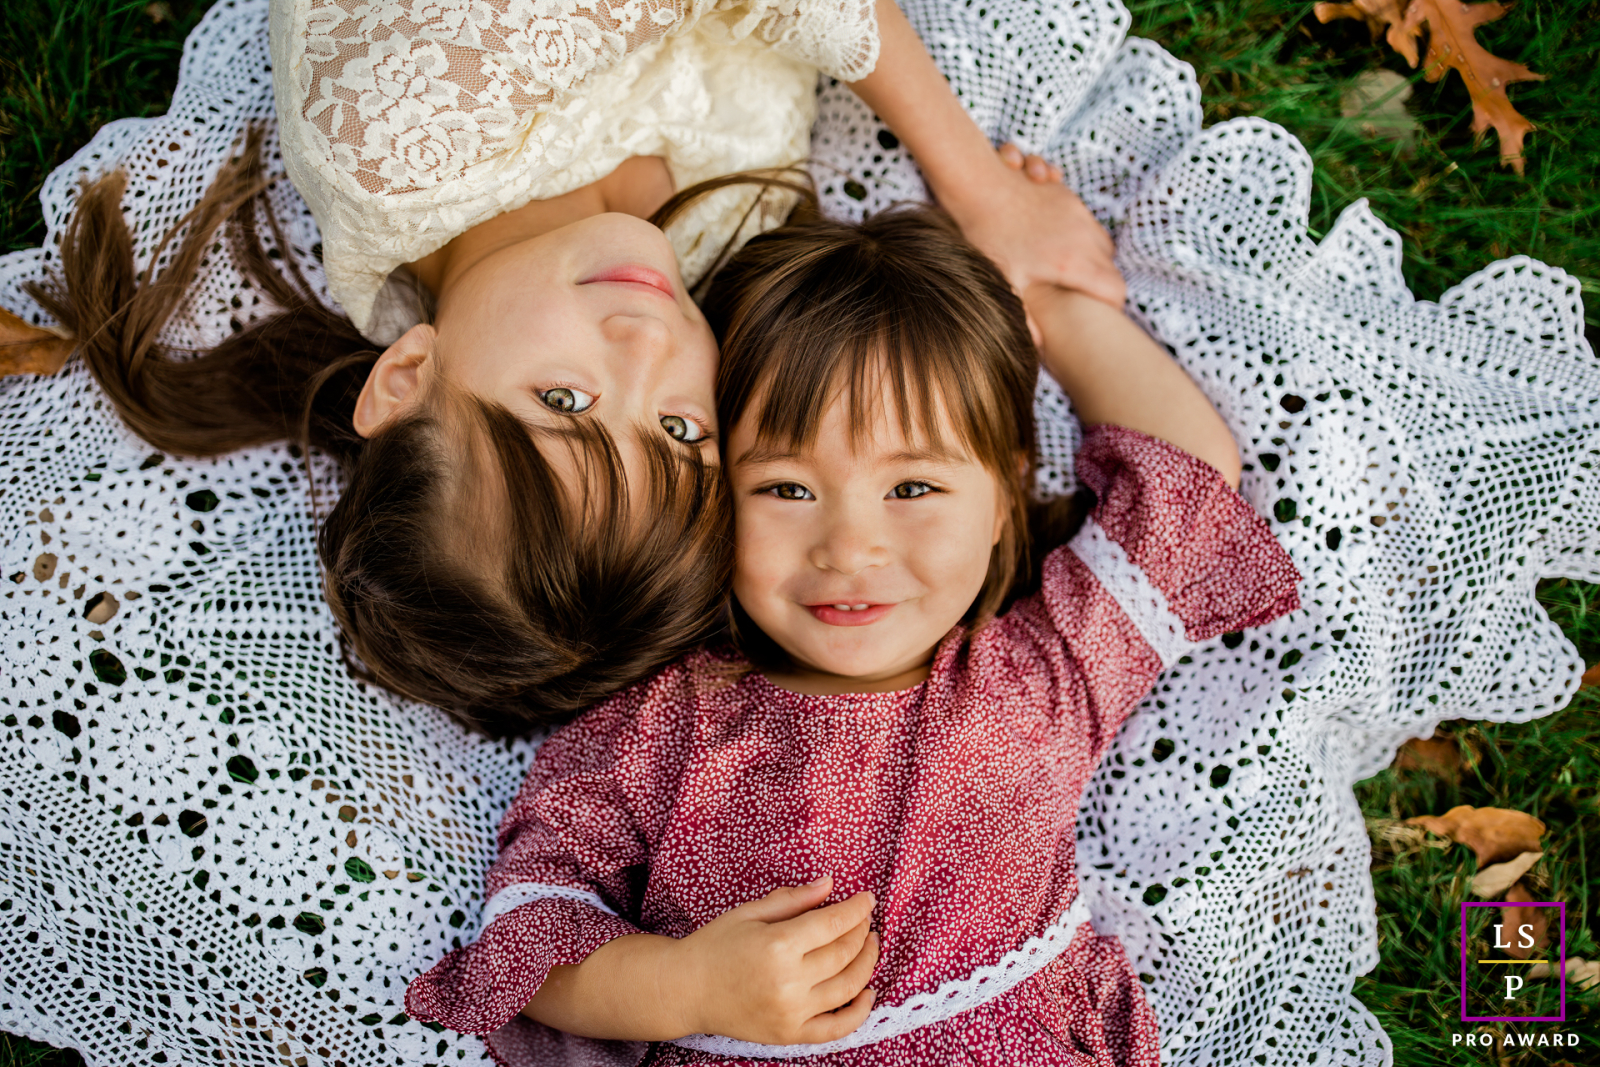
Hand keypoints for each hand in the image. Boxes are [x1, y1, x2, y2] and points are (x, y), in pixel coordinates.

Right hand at [673, 875, 879, 1044]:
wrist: (686, 989)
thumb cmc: (715, 945)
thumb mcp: (751, 913)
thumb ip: (794, 900)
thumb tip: (830, 885)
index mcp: (778, 946)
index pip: (834, 924)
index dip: (856, 909)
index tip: (867, 899)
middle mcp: (788, 982)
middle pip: (844, 953)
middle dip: (861, 932)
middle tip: (864, 920)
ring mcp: (791, 1012)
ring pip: (848, 987)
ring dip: (867, 963)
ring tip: (869, 945)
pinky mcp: (789, 1034)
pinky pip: (837, 1028)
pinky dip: (859, 1012)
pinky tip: (868, 993)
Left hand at [941, 148, 1124, 311]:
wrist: (980, 186)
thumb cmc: (989, 238)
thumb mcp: (1006, 283)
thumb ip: (1026, 316)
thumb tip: (1037, 347)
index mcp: (1073, 263)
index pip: (1115, 289)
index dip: (1112, 304)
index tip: (1101, 312)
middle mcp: (1084, 237)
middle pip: (1111, 266)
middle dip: (1101, 282)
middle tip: (1079, 295)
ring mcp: (1079, 214)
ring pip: (1103, 242)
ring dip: (1093, 257)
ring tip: (1067, 270)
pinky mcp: (1070, 198)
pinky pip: (1089, 222)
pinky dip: (1082, 236)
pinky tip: (1057, 242)